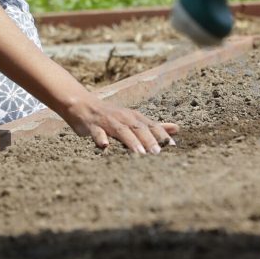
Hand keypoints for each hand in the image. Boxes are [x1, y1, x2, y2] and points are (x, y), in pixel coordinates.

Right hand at [64, 96, 178, 154]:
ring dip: (131, 141)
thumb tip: (177, 128)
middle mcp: (123, 118)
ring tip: (140, 154)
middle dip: (149, 140)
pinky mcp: (93, 126)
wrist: (82, 104)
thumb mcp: (133, 119)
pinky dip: (101, 138)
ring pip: (121, 131)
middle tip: (158, 153)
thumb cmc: (111, 116)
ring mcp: (108, 121)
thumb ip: (153, 126)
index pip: (151, 125)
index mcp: (134, 117)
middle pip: (138, 128)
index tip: (173, 146)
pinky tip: (104, 146)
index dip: (162, 135)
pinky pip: (97, 132)